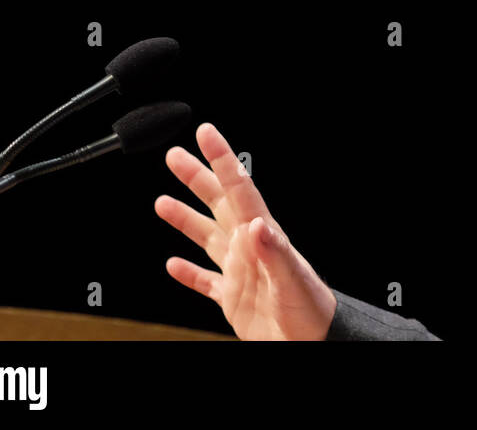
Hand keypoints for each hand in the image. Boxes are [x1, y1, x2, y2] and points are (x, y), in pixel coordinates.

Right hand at [155, 122, 337, 339]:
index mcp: (261, 237)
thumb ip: (275, 251)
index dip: (221, 159)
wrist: (314, 343)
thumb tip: (255, 223)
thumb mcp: (294, 278)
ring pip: (207, 237)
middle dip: (197, 178)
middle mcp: (248, 248)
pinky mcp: (234, 299)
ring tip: (162, 202)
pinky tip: (172, 264)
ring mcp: (240, 272)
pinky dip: (188, 273)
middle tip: (174, 155)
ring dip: (185, 219)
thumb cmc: (313, 311)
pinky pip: (206, 281)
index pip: (238, 189)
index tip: (205, 133)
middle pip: (218, 204)